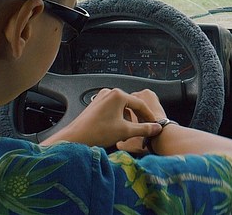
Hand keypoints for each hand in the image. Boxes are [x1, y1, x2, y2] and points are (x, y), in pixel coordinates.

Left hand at [41, 88, 161, 146]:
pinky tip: (117, 131)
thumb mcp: (126, 131)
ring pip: (121, 109)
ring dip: (127, 121)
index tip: (155, 125)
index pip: (140, 104)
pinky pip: (112, 111)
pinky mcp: (96, 105)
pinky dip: (118, 120)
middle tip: (143, 130)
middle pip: (131, 106)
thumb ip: (144, 129)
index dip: (149, 116)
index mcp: (118, 95)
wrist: (75, 139)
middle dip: (137, 119)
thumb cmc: (97, 132)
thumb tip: (156, 128)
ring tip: (127, 134)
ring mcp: (101, 98)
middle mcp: (109, 93)